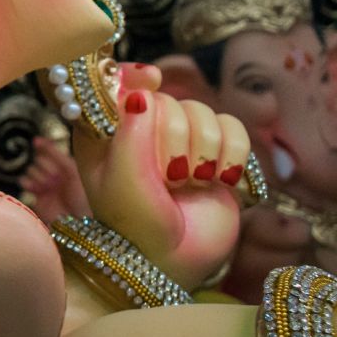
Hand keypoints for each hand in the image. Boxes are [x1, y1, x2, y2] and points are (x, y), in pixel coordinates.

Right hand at [19, 135, 90, 223]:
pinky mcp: (36, 195)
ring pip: (31, 170)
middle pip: (39, 159)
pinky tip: (36, 189)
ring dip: (39, 176)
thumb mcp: (72, 169)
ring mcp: (45, 185)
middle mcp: (55, 174)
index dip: (43, 146)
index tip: (36, 141)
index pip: (50, 151)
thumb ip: (56, 153)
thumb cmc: (83, 195)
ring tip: (49, 186)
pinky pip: (24, 181)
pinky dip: (28, 183)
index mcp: (66, 166)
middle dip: (45, 167)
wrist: (79, 222)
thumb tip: (39, 139)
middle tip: (55, 178)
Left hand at [72, 63, 250, 288]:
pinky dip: (233, 151)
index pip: (115, 82)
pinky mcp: (214, 153)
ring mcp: (178, 140)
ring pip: (202, 111)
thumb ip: (130, 133)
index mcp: (104, 130)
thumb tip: (142, 92)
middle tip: (169, 176)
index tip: (151, 82)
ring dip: (204, 149)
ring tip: (191, 182)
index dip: (133, 76)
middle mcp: (139, 129)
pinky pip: (233, 127)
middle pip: (168, 100)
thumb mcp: (123, 180)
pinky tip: (221, 178)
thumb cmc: (136, 224)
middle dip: (175, 138)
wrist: (175, 260)